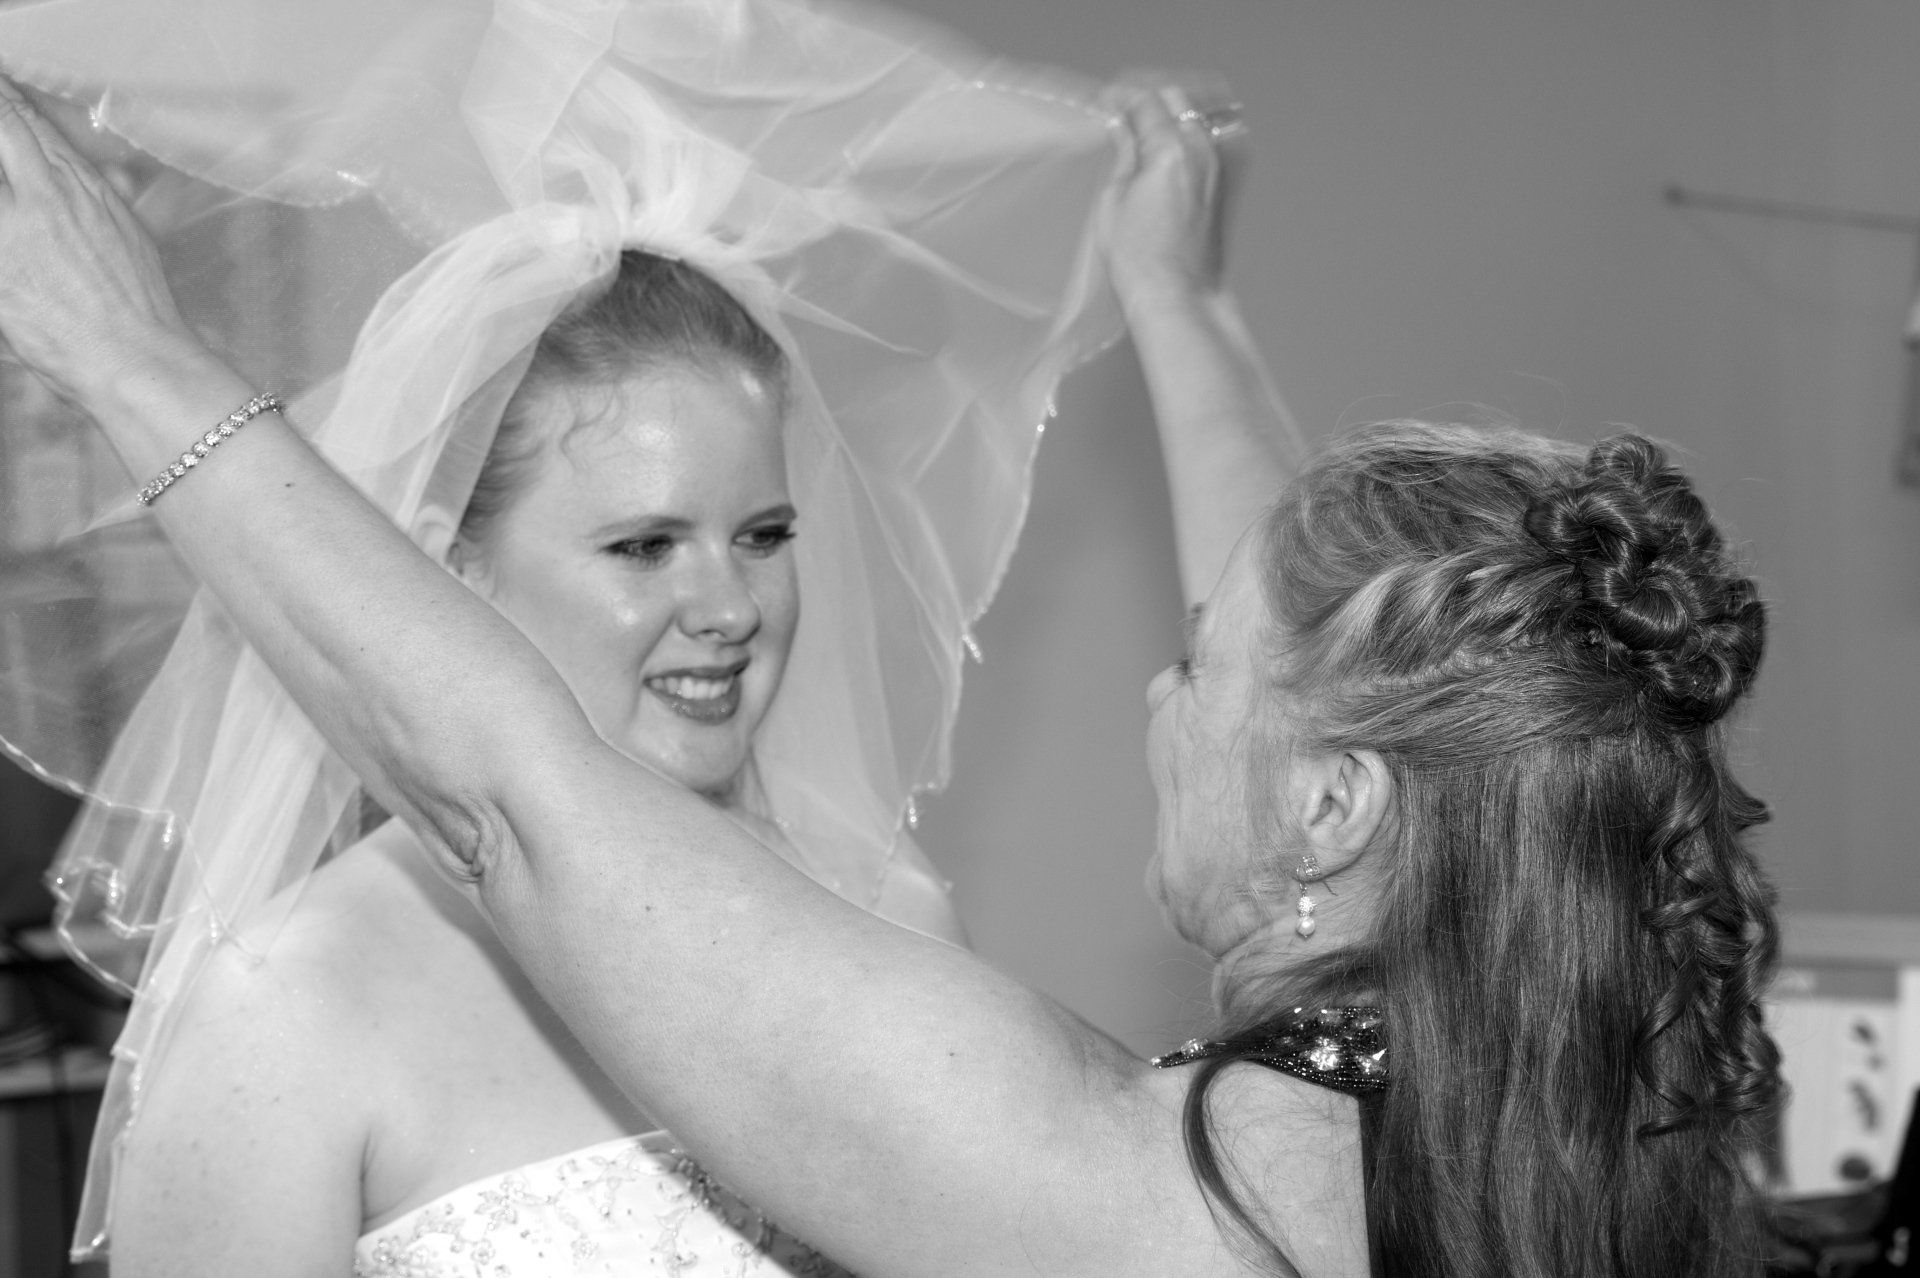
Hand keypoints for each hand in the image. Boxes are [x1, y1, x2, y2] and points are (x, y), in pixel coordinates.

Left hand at [0, 76, 197, 407]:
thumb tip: (94, 179)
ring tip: (8, 200)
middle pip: (2, 130)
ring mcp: (15, 226)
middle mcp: (46, 195)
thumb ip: (95, 202)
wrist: (135, 360)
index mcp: (82, 188)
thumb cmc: (141, 311)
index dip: (5, 101)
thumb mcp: (130, 238)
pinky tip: (2, 230)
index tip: (1, 93)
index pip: (28, 124)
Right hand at [1100, 76, 1244, 313]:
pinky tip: (1165, 148)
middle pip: (1178, 98)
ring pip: (1196, 116)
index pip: (1146, 101)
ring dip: (1170, 114)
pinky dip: (1186, 134)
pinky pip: (1206, 140)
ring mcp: (1218, 167)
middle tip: (1123, 109)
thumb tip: (1124, 131)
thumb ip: (1125, 155)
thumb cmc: (1141, 260)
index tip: (1105, 101)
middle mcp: (1202, 151)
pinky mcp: (1223, 185)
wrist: (1178, 295)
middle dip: (1149, 97)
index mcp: (1171, 150)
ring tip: (1143, 127)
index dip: (1121, 96)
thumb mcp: (1114, 200)